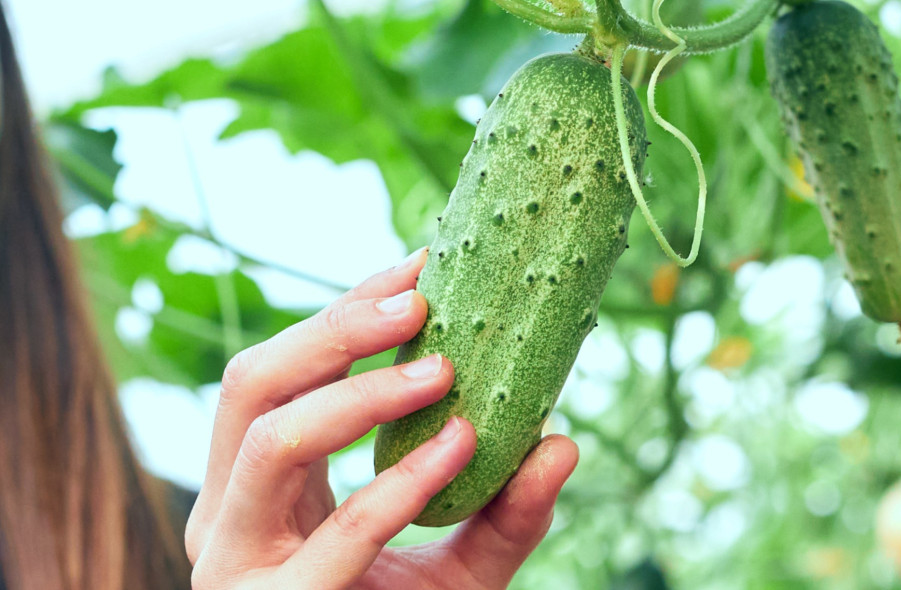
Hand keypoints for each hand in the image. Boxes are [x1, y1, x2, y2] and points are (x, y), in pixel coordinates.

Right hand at [185, 247, 578, 588]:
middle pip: (251, 383)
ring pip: (268, 437)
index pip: (285, 367)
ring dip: (359, 390)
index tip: (424, 263)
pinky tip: (462, 448)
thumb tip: (562, 442)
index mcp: (256, 480)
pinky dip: (400, 483)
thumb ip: (506, 511)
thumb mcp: (458, 567)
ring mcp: (237, 559)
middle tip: (421, 298)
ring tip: (443, 368)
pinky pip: (333, 532)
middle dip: (333, 327)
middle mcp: (227, 510)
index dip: (346, 306)